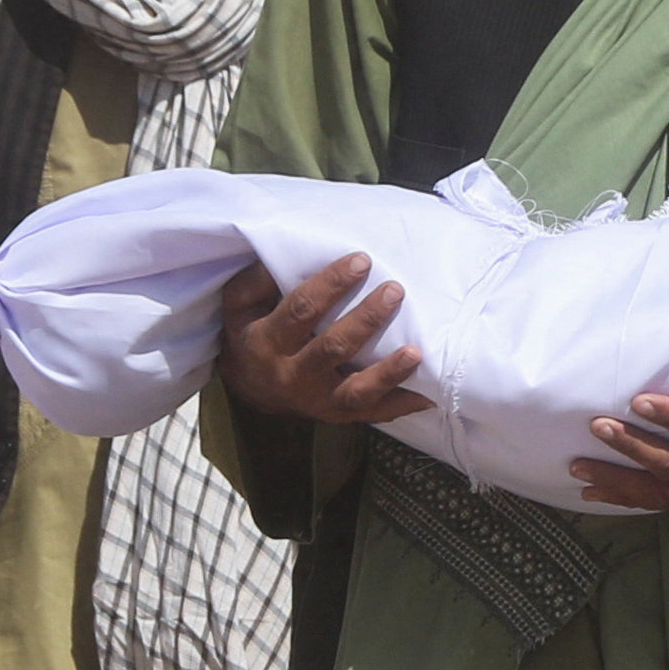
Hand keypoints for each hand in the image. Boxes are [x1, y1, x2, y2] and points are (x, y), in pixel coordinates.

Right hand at [219, 255, 431, 424]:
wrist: (251, 387)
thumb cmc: (253, 332)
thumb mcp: (241, 304)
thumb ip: (259, 279)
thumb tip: (288, 255)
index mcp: (266, 342)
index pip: (302, 310)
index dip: (331, 285)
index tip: (361, 261)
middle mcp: (291, 375)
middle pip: (333, 348)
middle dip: (366, 319)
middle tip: (394, 290)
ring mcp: (317, 400)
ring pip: (356, 390)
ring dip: (388, 372)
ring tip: (417, 352)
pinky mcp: (338, 415)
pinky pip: (372, 414)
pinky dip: (401, 405)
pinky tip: (428, 395)